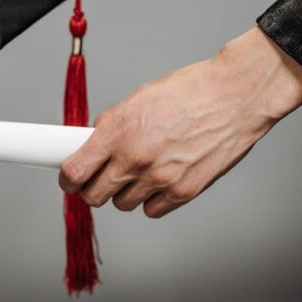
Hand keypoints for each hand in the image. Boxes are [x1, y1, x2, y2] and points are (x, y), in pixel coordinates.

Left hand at [59, 27, 301, 217]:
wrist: (234, 97)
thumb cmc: (191, 91)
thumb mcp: (139, 97)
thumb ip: (114, 123)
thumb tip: (96, 140)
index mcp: (118, 129)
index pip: (74, 170)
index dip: (67, 177)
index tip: (68, 177)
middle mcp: (134, 157)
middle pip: (93, 196)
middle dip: (92, 188)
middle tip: (99, 177)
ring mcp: (159, 178)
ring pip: (122, 204)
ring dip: (124, 192)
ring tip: (139, 171)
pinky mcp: (183, 192)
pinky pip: (153, 210)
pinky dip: (152, 199)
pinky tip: (160, 179)